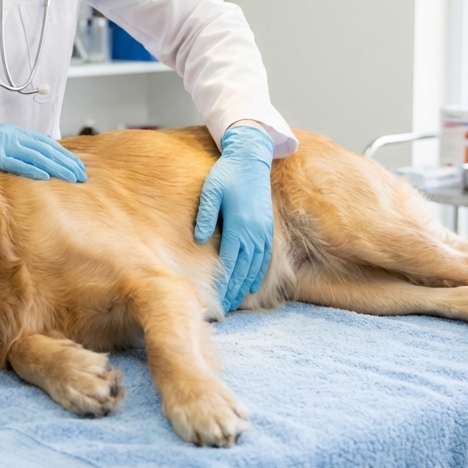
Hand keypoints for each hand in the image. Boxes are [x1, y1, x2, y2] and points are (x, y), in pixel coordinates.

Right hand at [0, 124, 86, 182]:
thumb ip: (16, 158)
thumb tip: (39, 172)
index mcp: (13, 133)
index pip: (46, 143)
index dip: (64, 155)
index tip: (78, 167)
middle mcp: (10, 134)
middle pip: (46, 147)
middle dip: (66, 162)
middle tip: (82, 175)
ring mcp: (1, 142)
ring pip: (37, 155)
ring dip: (57, 167)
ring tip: (73, 178)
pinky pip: (17, 162)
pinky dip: (33, 169)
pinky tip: (47, 178)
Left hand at [193, 125, 274, 312]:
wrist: (252, 157)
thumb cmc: (227, 173)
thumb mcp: (211, 191)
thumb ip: (205, 216)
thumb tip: (199, 240)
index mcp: (238, 225)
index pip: (230, 263)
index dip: (223, 284)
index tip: (215, 300)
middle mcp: (254, 232)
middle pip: (244, 270)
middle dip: (234, 291)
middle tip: (224, 309)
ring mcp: (263, 231)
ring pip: (256, 267)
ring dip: (246, 286)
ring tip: (236, 301)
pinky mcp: (268, 227)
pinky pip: (264, 257)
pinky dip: (258, 273)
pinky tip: (252, 283)